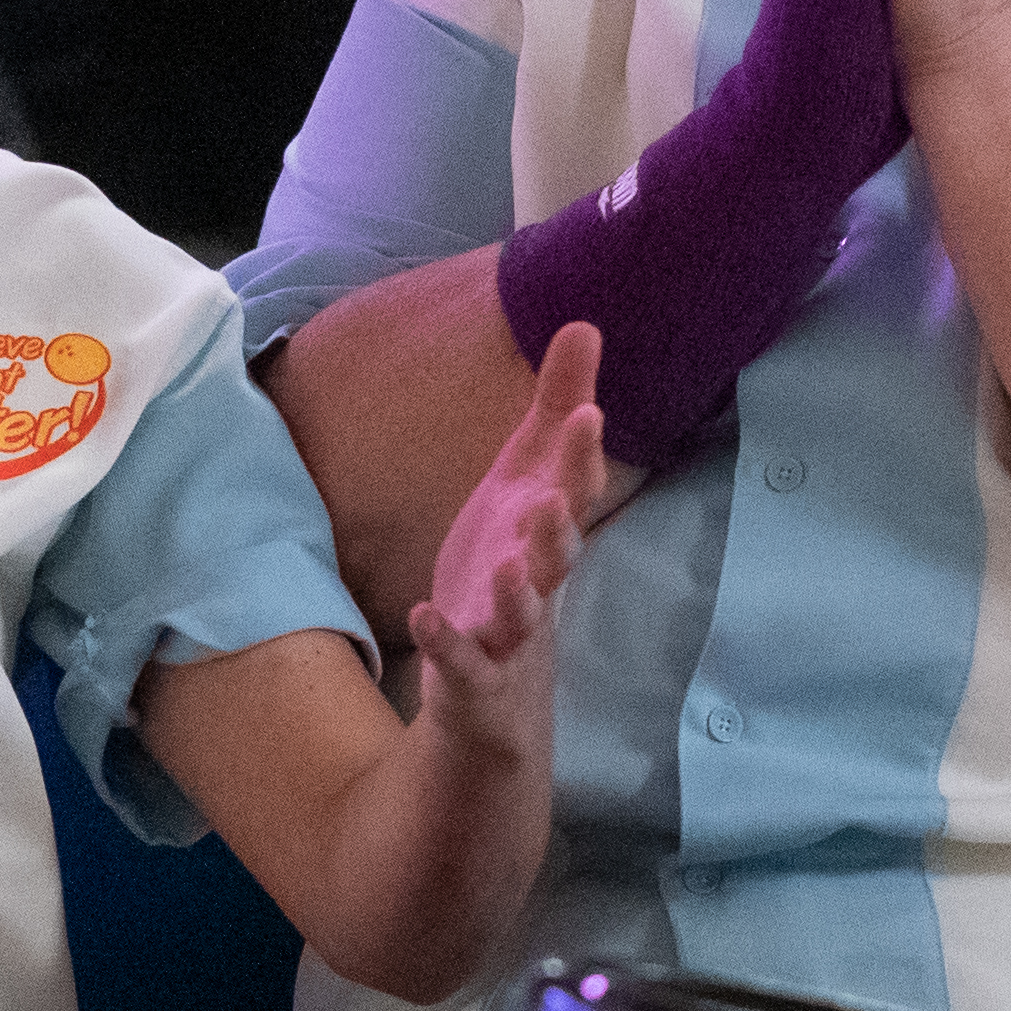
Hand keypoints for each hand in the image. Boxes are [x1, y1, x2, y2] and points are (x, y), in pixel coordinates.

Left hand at [405, 320, 609, 759]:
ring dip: (517, 592)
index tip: (588, 413)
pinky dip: (445, 641)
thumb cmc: (511, 565)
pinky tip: (422, 616)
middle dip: (560, 524)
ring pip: (522, 613)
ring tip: (507, 566)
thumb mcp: (525, 481)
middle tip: (555, 493)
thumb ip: (555, 408)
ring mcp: (508, 632)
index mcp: (548, 530)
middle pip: (559, 553)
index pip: (575, 491)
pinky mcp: (473, 672)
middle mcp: (538, 579)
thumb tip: (583, 323)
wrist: (493, 686)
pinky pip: (463, 659)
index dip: (582, 457)